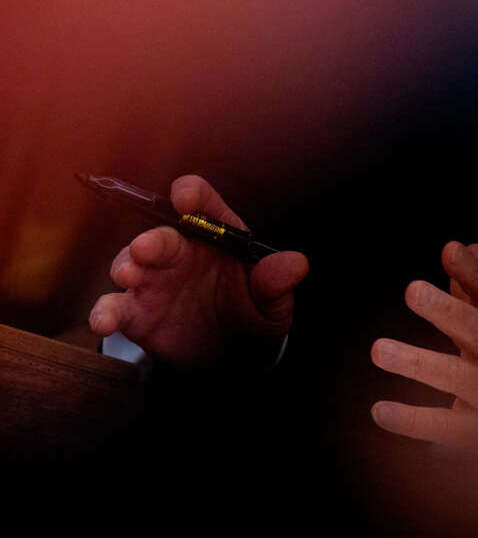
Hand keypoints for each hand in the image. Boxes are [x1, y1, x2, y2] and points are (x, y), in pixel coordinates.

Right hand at [88, 174, 307, 366]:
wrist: (233, 356)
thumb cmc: (254, 314)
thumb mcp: (272, 302)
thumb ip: (277, 282)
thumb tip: (297, 264)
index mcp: (217, 238)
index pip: (203, 206)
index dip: (192, 195)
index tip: (185, 197)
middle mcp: (181, 252)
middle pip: (161, 236)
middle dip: (152, 239)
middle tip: (146, 248)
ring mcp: (154, 281)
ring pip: (130, 264)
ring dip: (125, 266)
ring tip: (128, 276)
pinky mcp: (136, 312)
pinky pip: (115, 307)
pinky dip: (105, 311)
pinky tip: (105, 320)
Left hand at [371, 241, 477, 451]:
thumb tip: (471, 246)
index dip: (474, 272)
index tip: (450, 249)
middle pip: (477, 331)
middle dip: (447, 310)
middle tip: (411, 289)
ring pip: (455, 378)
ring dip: (417, 362)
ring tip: (378, 349)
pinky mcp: (474, 434)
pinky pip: (441, 426)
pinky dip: (410, 420)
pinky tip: (378, 410)